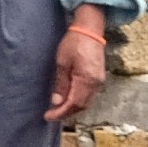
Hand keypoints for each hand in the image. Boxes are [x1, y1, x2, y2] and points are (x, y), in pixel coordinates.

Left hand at [46, 5, 107, 122]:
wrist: (90, 30)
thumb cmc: (74, 43)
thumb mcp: (62, 62)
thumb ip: (61, 83)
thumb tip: (56, 102)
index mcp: (87, 79)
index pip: (74, 103)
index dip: (61, 112)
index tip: (48, 116)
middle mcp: (96, 83)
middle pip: (81, 105)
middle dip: (66, 113)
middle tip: (51, 115)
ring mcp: (99, 81)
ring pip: (86, 102)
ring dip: (72, 108)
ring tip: (57, 110)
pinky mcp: (98, 78)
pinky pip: (88, 95)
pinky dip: (78, 101)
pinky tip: (68, 100)